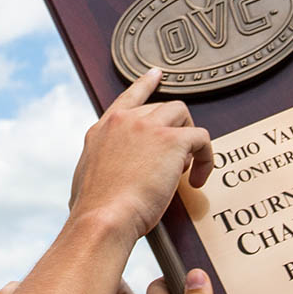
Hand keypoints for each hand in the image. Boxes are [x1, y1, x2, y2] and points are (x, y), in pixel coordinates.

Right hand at [69, 69, 212, 249]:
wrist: (103, 218)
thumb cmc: (94, 211)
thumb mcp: (85, 182)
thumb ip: (98, 170)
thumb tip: (100, 182)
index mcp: (103, 130)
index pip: (129, 98)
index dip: (145, 84)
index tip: (156, 75)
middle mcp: (125, 121)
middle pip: (162, 108)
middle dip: (173, 131)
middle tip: (175, 162)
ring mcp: (149, 127)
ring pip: (182, 114)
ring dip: (189, 139)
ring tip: (186, 168)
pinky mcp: (172, 140)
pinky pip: (202, 138)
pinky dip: (207, 159)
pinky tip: (198, 181)